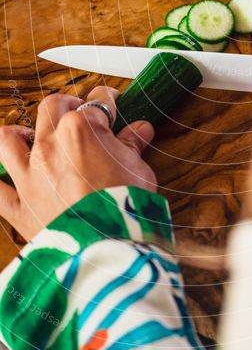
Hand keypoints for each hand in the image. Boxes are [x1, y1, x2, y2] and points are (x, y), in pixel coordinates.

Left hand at [0, 85, 155, 240]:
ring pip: (9, 139)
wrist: (107, 247)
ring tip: (32, 136)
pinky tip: (4, 179)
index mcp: (82, 130)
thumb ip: (132, 146)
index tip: (113, 106)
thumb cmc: (125, 207)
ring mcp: (30, 174)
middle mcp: (50, 146)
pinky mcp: (20, 206)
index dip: (108, 102)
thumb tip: (139, 130)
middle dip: (67, 105)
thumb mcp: (138, 170)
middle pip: (52, 107)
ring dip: (20, 134)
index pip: (97, 103)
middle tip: (81, 114)